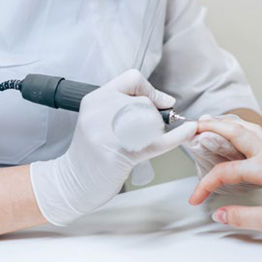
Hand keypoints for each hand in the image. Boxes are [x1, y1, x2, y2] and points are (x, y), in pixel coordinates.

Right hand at [31, 69, 196, 225]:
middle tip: (142, 132)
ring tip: (139, 143)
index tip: (157, 103)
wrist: (71, 183)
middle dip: (153, 117)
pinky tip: (189, 130)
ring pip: (152, 121)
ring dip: (155, 132)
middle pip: (145, 102)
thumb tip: (167, 101)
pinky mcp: (118, 155)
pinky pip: (157, 142)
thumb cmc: (91, 150)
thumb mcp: (100, 117)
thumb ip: (126, 103)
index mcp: (95, 98)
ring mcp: (107, 133)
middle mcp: (99, 112)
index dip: (149, 90)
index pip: (132, 78)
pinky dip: (178, 136)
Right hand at [188, 117, 261, 233]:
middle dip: (212, 127)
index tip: (196, 199)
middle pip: (236, 132)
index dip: (206, 185)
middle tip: (193, 126)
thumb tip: (219, 213)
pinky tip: (239, 133)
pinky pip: (258, 135)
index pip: (225, 172)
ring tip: (211, 122)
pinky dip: (242, 129)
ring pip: (248, 129)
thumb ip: (243, 217)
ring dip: (228, 124)